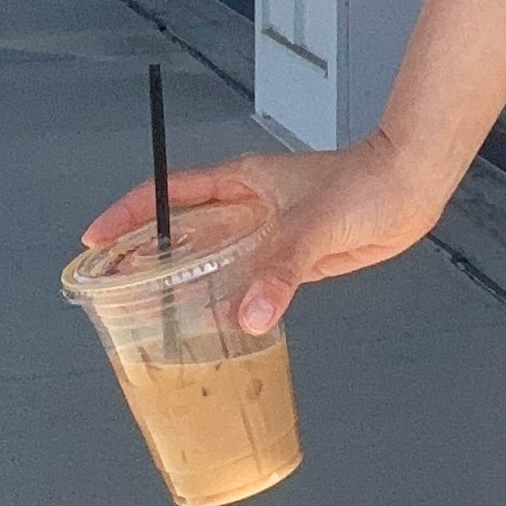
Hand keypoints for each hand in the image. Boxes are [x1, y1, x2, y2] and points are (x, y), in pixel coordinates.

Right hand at [79, 130, 443, 332]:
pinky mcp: (292, 258)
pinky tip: (217, 323)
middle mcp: (248, 207)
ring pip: (214, 258)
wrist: (409, 188)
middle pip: (183, 229)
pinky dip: (230, 300)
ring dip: (188, 280)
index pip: (169, 193)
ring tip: (154, 311)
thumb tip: (250, 315)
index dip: (131, 212)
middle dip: (148, 253)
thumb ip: (282, 270)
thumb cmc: (365, 184)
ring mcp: (268, 233)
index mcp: (241, 183)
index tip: (97, 236)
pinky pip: (248, 281)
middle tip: (114, 284)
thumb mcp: (314, 225)